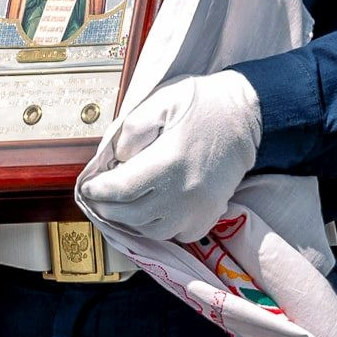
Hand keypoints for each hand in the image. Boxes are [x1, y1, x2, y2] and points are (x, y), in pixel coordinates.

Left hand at [76, 70, 263, 242]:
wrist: (250, 115)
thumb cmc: (205, 104)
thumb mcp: (162, 101)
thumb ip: (132, 129)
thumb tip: (116, 158)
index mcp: (169, 162)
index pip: (120, 190)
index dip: (97, 191)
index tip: (86, 186)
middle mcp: (184, 193)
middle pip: (131, 215)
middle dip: (106, 207)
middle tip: (95, 197)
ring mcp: (199, 209)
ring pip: (150, 230)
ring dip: (128, 221)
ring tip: (117, 205)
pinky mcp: (210, 215)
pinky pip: (175, 234)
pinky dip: (156, 228)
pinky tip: (148, 212)